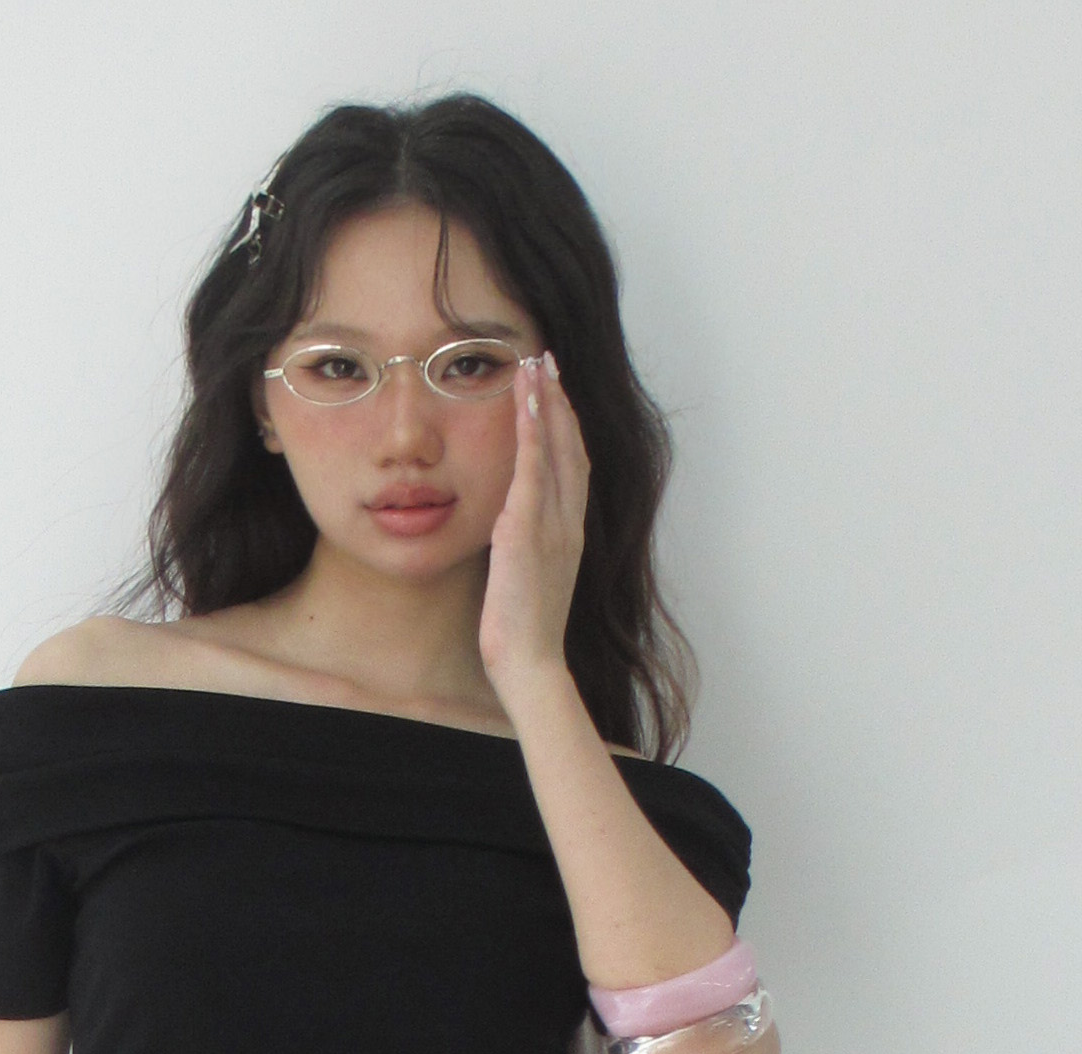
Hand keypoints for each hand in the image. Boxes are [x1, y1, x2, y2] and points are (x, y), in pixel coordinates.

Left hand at [477, 351, 586, 690]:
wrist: (531, 663)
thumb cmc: (524, 633)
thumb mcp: (528, 581)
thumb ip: (525, 550)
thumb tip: (510, 532)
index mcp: (569, 534)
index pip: (571, 467)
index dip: (565, 426)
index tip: (555, 394)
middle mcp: (568, 522)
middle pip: (570, 447)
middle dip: (560, 401)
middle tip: (548, 361)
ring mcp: (552, 523)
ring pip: (554, 449)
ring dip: (547, 402)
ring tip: (537, 365)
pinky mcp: (529, 530)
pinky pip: (532, 469)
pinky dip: (531, 431)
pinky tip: (525, 401)